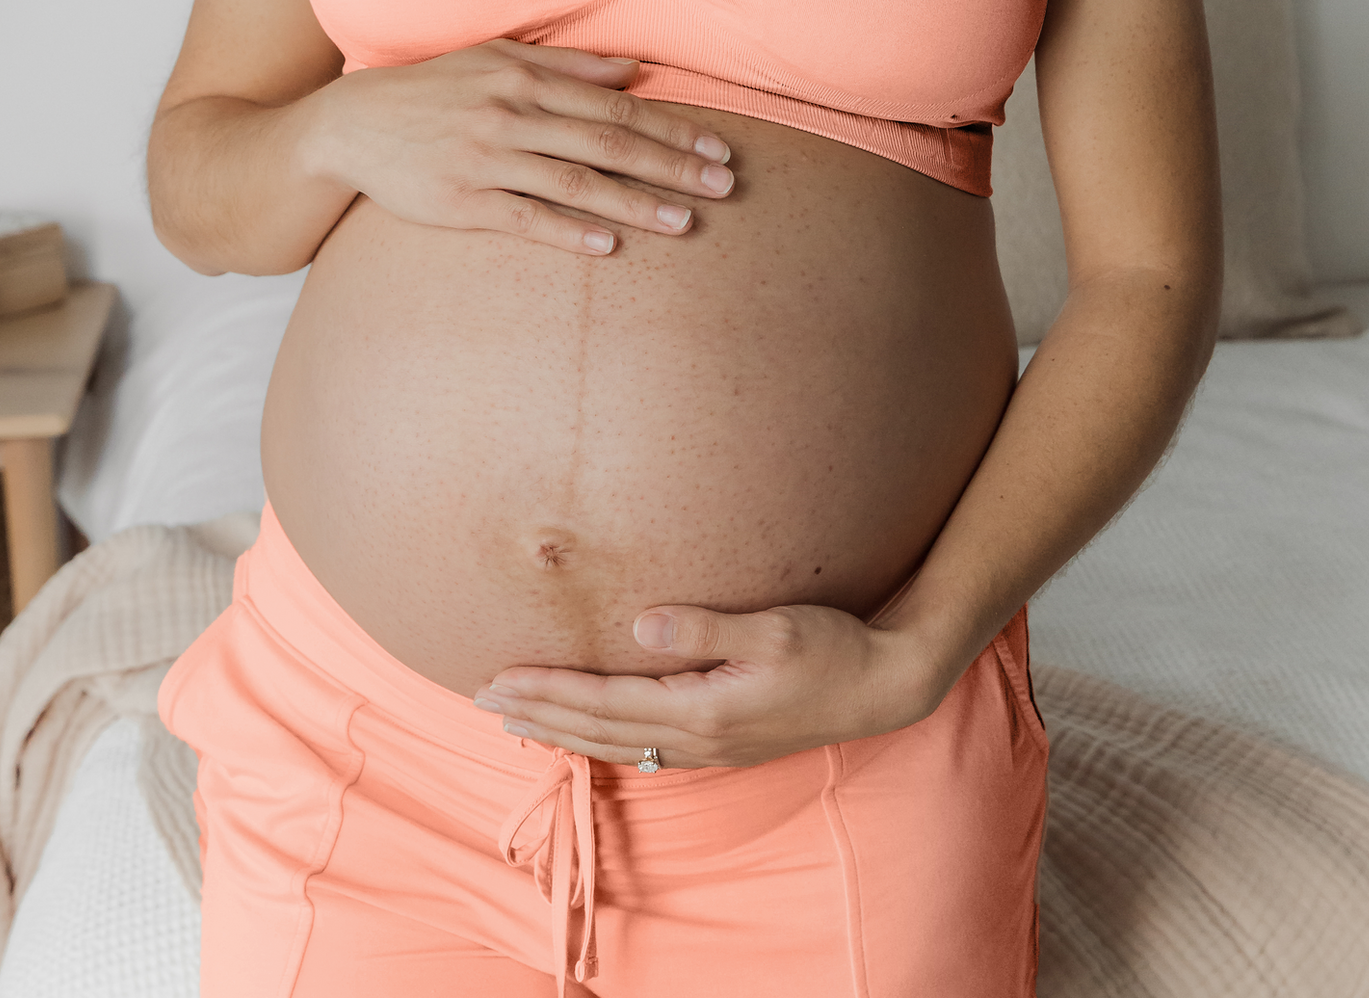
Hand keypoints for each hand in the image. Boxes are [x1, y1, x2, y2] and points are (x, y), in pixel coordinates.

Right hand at [307, 38, 734, 255]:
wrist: (350, 125)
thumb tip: (636, 69)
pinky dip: (567, 232)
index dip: (671, 129)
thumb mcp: (494, 58)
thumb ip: (568, 65)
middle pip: (606, 143)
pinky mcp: (460, 203)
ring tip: (683, 223)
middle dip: (670, 166)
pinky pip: (523, 219)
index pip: (615, 107)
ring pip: (573, 183)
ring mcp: (485, 159)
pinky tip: (608, 247)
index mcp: (524, 78)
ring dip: (633, 204)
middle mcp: (510, 114)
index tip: (717, 148)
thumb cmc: (432, 89)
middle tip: (723, 186)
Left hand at [473, 602, 949, 768]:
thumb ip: (704, 627)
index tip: (498, 679)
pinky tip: (590, 733)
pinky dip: (602, 739)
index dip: (547, 690)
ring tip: (518, 718)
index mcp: (702, 710)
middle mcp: (698, 738)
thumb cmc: (833, 647)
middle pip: (598, 730)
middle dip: (538, 713)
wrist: (885, 685)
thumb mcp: (773, 628)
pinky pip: (643, 748)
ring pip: (617, 745)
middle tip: (483, 700)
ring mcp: (710, 746)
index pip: (603, 702)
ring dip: (563, 730)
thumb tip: (640, 621)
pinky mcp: (723, 740)